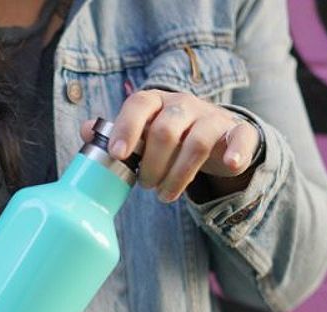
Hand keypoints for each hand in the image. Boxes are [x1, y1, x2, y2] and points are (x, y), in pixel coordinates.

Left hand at [81, 89, 260, 201]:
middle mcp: (185, 104)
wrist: (217, 137)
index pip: (139, 103)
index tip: (118, 154)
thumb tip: (85, 129)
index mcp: (157, 101)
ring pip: (197, 141)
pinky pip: (241, 137)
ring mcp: (213, 117)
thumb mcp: (143, 133)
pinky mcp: (238, 132)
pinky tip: (228, 165)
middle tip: (145, 186)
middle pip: (166, 129)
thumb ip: (116, 133)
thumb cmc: (170, 137)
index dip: (127, 127)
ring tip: (165, 196)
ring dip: (179, 175)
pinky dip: (236, 152)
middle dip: (152, 164)